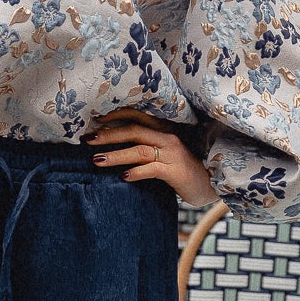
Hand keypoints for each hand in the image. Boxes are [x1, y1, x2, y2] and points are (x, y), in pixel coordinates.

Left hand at [85, 110, 217, 206]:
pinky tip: (124, 177)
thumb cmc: (183, 169)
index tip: (95, 120)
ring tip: (97, 160)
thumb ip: (145, 148)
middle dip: (108, 135)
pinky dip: (137, 172)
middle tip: (87, 140)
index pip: (136, 116)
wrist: (212, 184)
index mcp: (164, 130)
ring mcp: (173, 154)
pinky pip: (153, 169)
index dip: (115, 116)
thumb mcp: (165, 154)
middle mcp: (168, 138)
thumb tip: (112, 148)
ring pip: (139, 150)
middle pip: (133, 131)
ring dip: (116, 155)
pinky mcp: (176, 172)